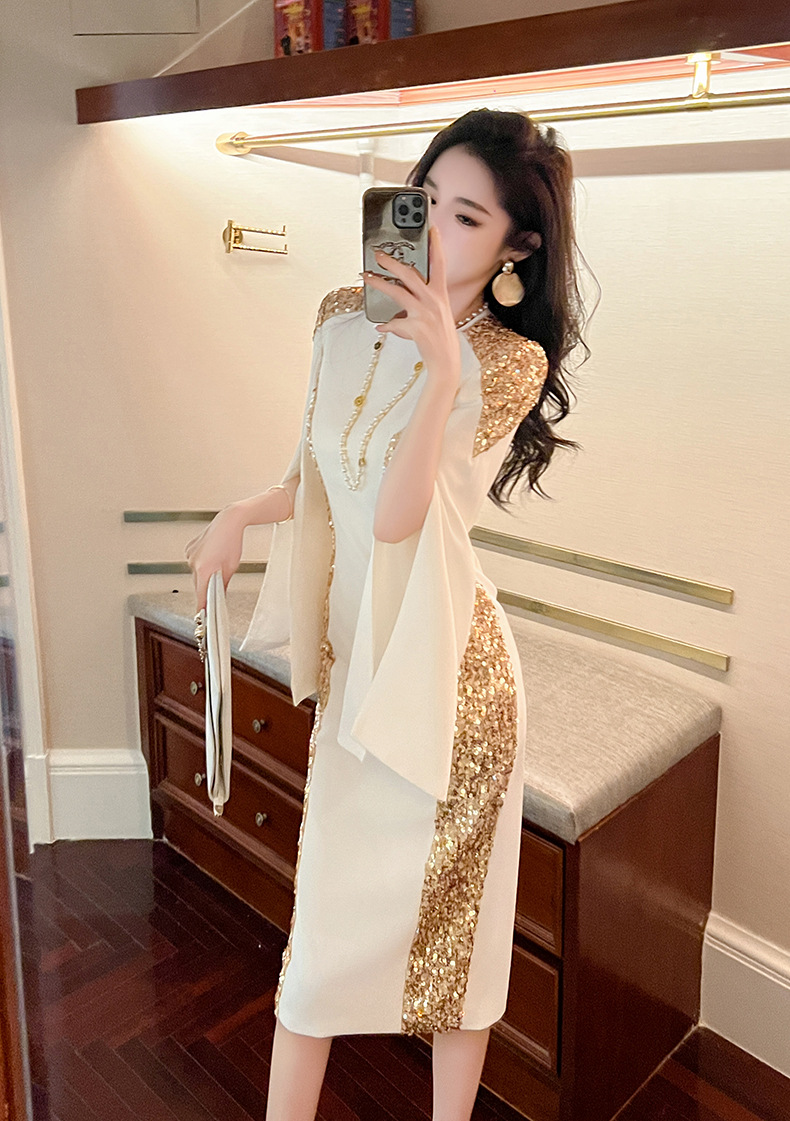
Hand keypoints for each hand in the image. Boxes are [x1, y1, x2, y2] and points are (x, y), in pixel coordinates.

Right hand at [184, 505, 245, 611]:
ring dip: (204, 574)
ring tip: (217, 564)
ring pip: (195, 573)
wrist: (229, 521)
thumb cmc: (232, 542)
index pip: (201, 595)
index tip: (202, 615)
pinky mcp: (189, 549)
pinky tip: (211, 556)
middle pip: (197, 584)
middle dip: (206, 587)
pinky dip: (201, 563)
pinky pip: (194, 562)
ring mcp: (190, 555)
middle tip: (216, 587)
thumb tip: (219, 597)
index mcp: (204, 569)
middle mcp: (193, 563)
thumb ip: (223, 585)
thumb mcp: (231, 568)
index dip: (202, 606)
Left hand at [362, 226, 460, 392]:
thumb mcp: (436, 315)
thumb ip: (420, 304)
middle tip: (377, 254)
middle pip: (410, 274)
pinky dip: (387, 325)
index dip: (436, 245)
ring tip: (366, 277)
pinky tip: (381, 326)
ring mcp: (425, 313)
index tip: (431, 228)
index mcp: (440, 294)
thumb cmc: (440, 338)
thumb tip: (400, 303)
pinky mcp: (416, 327)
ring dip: (380, 283)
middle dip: (392, 262)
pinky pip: (394, 322)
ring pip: (398, 292)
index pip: (440, 264)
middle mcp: (433, 300)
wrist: (446, 362)